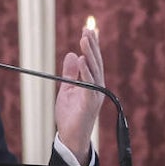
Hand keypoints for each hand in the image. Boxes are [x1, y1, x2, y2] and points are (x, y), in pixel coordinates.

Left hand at [54, 26, 104, 161]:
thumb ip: (70, 73)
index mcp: (92, 83)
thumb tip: (71, 54)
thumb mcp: (67, 89)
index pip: (92, 60)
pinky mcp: (90, 103)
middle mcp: (97, 87)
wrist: (70, 136)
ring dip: (89, 54)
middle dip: (92, 45)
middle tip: (87, 29)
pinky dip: (86, 72)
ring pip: (94, 70)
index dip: (91, 45)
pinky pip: (89, 84)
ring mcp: (95, 95)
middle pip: (95, 62)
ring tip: (84, 39)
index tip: (88, 29)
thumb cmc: (70, 115)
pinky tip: (82, 59)